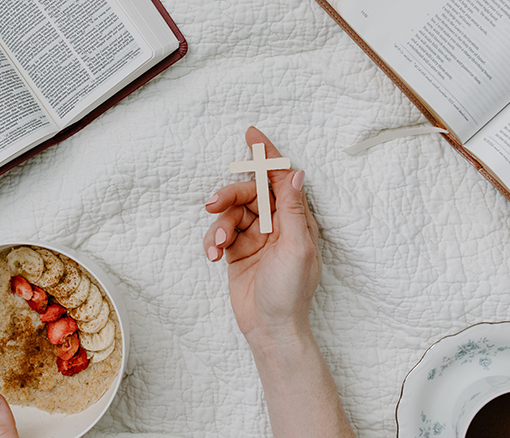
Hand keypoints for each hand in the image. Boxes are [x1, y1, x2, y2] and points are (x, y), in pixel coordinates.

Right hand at [203, 127, 321, 343]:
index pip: (281, 179)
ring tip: (217, 245)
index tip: (252, 134)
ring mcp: (256, 237)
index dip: (267, 155)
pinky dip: (213, 240)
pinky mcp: (237, 250)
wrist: (269, 329)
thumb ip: (293, 209)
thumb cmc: (290, 293)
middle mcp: (277, 224)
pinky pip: (220, 232)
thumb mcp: (297, 248)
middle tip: (213, 204)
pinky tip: (212, 255)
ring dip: (219, 225)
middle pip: (249, 193)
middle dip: (230, 195)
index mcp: (296, 220)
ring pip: (231, 212)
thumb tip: (295, 172)